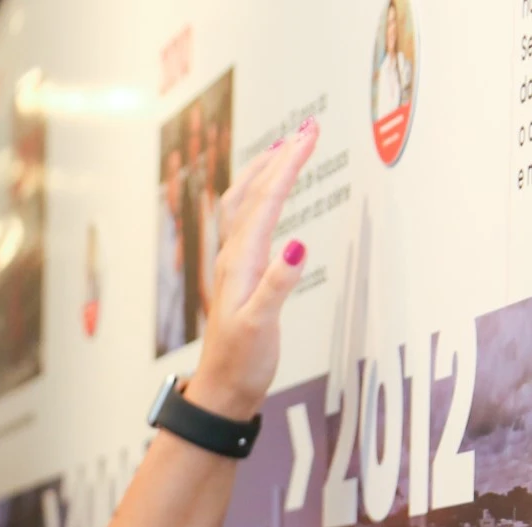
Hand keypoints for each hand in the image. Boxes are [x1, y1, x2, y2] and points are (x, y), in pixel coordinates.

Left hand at [185, 118, 320, 420]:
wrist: (222, 390)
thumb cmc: (241, 362)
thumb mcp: (261, 326)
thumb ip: (278, 285)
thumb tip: (297, 244)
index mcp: (241, 263)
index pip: (266, 202)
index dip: (288, 165)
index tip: (309, 134)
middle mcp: (233, 259)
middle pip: (251, 195)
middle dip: (278, 158)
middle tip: (306, 130)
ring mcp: (235, 267)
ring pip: (243, 207)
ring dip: (264, 174)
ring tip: (286, 150)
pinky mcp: (240, 278)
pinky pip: (247, 226)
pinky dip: (261, 200)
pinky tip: (273, 201)